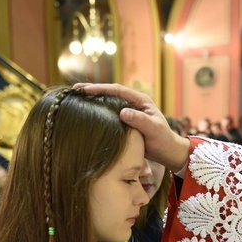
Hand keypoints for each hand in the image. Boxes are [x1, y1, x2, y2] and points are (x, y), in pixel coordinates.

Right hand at [74, 83, 190, 172]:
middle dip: (92, 90)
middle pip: (109, 93)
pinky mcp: (125, 122)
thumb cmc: (163, 140)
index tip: (85, 91)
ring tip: (75, 99)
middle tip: (74, 91)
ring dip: (93, 100)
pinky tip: (87, 113)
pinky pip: (109, 113)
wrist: (167, 152)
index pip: (117, 90)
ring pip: (108, 102)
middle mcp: (133, 103)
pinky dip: (98, 111)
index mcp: (140, 100)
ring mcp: (129, 112)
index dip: (100, 89)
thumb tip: (123, 112)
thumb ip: (140, 120)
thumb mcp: (153, 130)